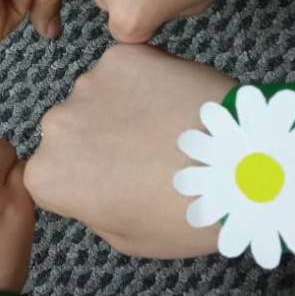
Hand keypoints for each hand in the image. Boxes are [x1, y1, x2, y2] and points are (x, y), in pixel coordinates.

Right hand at [25, 45, 231, 257]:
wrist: (245, 166)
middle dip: (98, 140)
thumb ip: (93, 211)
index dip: (85, 182)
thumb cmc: (189, 213)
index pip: (51, 175)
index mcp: (49, 177)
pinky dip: (144, 80)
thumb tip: (91, 188)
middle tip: (145, 156)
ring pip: (96, 96)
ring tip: (166, 129)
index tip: (116, 186)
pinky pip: (124, 67)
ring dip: (120, 108)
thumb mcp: (130, 240)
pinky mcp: (123, 55)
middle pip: (69, 131)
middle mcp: (56, 126)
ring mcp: (89, 85)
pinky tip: (174, 102)